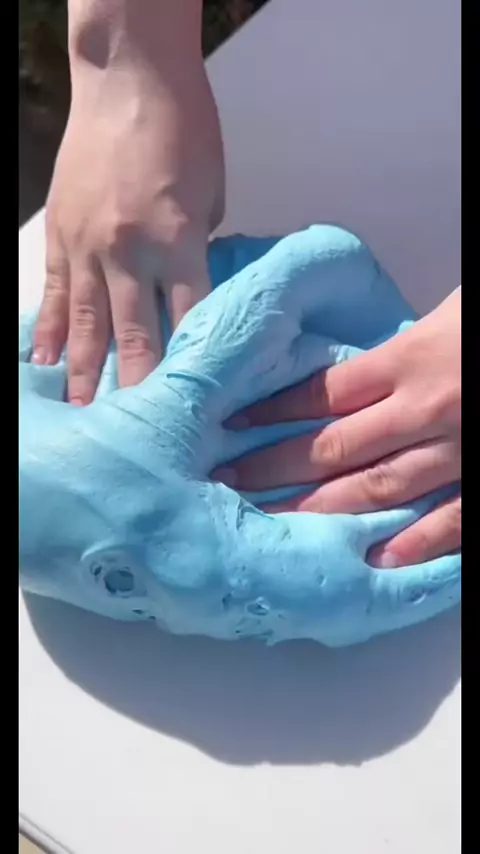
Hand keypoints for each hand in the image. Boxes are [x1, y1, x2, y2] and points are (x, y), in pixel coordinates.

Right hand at [33, 0, 223, 403]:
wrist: (128, 77)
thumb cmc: (185, 131)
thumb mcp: (212, 196)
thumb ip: (200, 253)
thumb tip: (191, 296)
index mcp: (180, 243)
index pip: (190, 324)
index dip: (192, 372)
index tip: (193, 412)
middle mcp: (131, 253)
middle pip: (136, 338)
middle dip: (137, 392)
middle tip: (137, 440)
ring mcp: (88, 247)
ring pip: (85, 326)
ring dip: (84, 376)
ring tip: (82, 419)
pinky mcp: (60, 236)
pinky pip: (50, 294)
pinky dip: (45, 332)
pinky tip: (42, 364)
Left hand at [216, 288, 460, 566]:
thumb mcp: (450, 314)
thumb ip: (403, 346)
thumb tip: (356, 371)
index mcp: (412, 357)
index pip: (323, 391)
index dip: (273, 410)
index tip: (232, 426)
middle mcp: (425, 407)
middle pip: (335, 444)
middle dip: (278, 467)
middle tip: (231, 485)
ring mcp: (460, 448)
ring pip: (379, 487)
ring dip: (324, 509)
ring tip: (277, 524)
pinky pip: (453, 516)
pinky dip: (416, 541)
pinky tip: (376, 560)